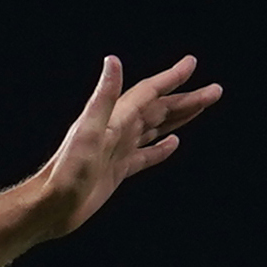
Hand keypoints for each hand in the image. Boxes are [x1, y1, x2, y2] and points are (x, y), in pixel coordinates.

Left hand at [21, 54, 222, 237]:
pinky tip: (173, 142)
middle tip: (215, 91)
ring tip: (201, 108)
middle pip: (159, 109)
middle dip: (187, 99)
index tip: (192, 63)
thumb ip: (103, 97)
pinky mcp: (118, 170)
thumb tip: (112, 60)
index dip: (172, 77)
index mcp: (115, 118)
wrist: (51, 206)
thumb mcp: (87, 131)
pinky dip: (161, 147)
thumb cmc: (66, 172)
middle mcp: (118, 130)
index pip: (149, 92)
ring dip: (179, 117)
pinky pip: (146, 155)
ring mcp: (119, 150)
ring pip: (156, 128)